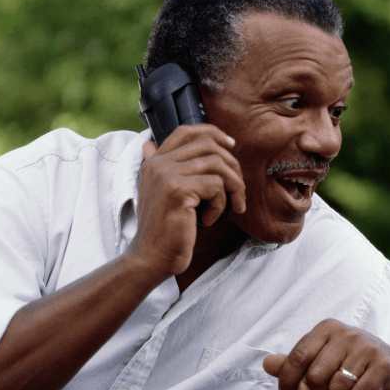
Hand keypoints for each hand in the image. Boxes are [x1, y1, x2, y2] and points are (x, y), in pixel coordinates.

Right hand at [126, 124, 245, 280]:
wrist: (151, 258)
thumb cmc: (166, 230)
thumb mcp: (167, 195)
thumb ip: (176, 172)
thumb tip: (189, 148)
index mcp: (154, 162)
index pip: (186, 131)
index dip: (213, 133)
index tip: (231, 146)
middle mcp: (158, 164)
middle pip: (208, 145)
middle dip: (232, 166)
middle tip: (238, 191)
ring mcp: (166, 175)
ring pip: (217, 165)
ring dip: (233, 187)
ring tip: (231, 206)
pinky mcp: (178, 191)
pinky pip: (216, 186)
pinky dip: (221, 204)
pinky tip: (209, 219)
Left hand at [263, 319, 389, 389]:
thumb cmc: (352, 364)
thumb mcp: (324, 358)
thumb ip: (296, 363)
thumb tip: (266, 364)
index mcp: (327, 328)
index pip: (297, 357)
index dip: (287, 382)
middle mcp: (347, 333)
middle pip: (314, 376)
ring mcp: (367, 347)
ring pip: (336, 388)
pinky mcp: (384, 364)